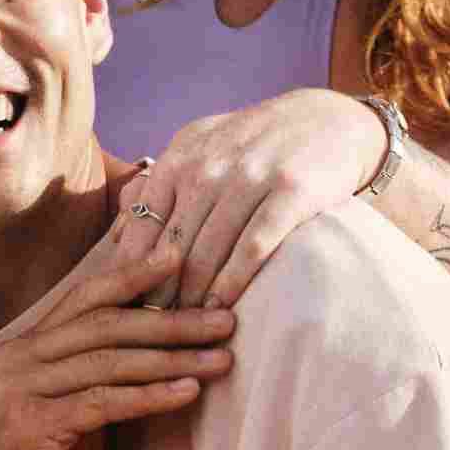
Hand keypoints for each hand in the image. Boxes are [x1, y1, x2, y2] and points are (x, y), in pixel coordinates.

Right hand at [0, 202, 232, 449]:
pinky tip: (187, 391)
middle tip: (224, 321)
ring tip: (221, 358)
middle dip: (171, 321)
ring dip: (172, 358)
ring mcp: (20, 390)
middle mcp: (18, 359)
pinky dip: (149, 395)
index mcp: (27, 348)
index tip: (178, 256)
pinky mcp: (31, 427)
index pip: (85, 298)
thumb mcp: (72, 413)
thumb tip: (161, 351)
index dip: (131, 274)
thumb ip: (100, 379)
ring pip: (109, 361)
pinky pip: (102, 402)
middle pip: (106, 325)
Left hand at [136, 86, 390, 306]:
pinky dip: (233, 282)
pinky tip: (221, 307)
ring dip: (192, 295)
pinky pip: (252, 247)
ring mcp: (250, 177)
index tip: (127, 305)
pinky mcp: (290, 192)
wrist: (330, 120)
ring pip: (208, 251)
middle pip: (172, 245)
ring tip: (183, 326)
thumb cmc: (256, 144)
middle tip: (151, 328)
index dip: (131, 271)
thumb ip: (162, 183)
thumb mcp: (202, 145)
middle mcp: (210, 165)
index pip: (142, 224)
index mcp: (181, 156)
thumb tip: (119, 231)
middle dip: (159, 292)